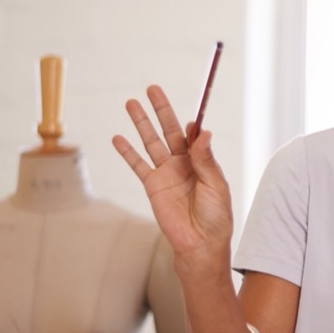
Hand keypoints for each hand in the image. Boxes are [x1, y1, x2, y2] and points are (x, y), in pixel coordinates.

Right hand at [112, 85, 232, 260]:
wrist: (200, 244)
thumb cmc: (216, 217)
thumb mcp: (216, 186)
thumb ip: (206, 160)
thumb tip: (203, 132)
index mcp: (203, 161)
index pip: (195, 135)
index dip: (192, 123)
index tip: (190, 113)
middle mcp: (184, 163)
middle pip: (170, 130)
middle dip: (161, 109)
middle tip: (152, 88)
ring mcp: (167, 173)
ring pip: (151, 141)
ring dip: (141, 123)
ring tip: (131, 103)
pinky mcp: (152, 186)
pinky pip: (137, 164)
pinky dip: (127, 152)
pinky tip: (118, 138)